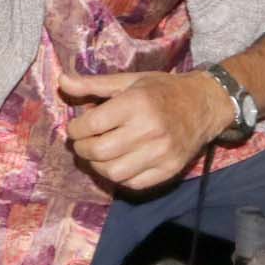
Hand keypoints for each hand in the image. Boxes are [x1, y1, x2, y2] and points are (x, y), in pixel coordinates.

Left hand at [63, 70, 228, 190]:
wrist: (204, 105)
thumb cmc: (162, 89)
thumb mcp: (128, 80)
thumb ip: (92, 84)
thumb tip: (61, 81)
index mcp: (135, 104)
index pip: (91, 125)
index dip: (75, 129)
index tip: (75, 128)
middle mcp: (148, 131)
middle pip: (98, 152)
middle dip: (82, 149)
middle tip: (82, 142)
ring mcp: (161, 154)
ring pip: (112, 173)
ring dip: (97, 165)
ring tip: (97, 153)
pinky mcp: (169, 170)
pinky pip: (133, 184)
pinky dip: (118, 176)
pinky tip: (117, 162)